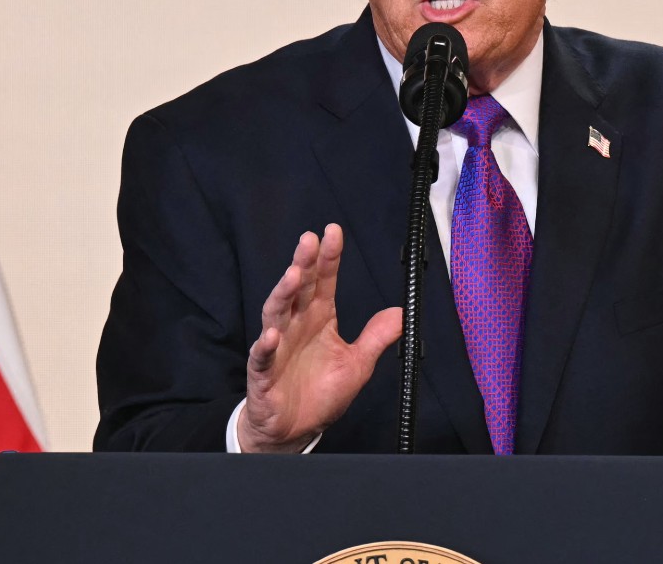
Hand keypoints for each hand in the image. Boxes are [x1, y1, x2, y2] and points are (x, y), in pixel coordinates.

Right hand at [237, 224, 403, 452]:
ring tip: (293, 275)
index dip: (328, 258)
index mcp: (319, 319)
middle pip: (298, 289)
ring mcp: (277, 347)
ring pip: (276, 314)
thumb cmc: (321, 393)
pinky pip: (262, 357)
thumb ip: (376, 338)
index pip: (323, 282)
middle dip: (303, 264)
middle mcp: (296, 326)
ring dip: (283, 294)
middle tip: (309, 240)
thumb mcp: (358, 365)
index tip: (333, 232)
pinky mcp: (263, 374)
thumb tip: (400, 313)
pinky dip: (265, 345)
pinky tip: (271, 335)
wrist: (295, 430)